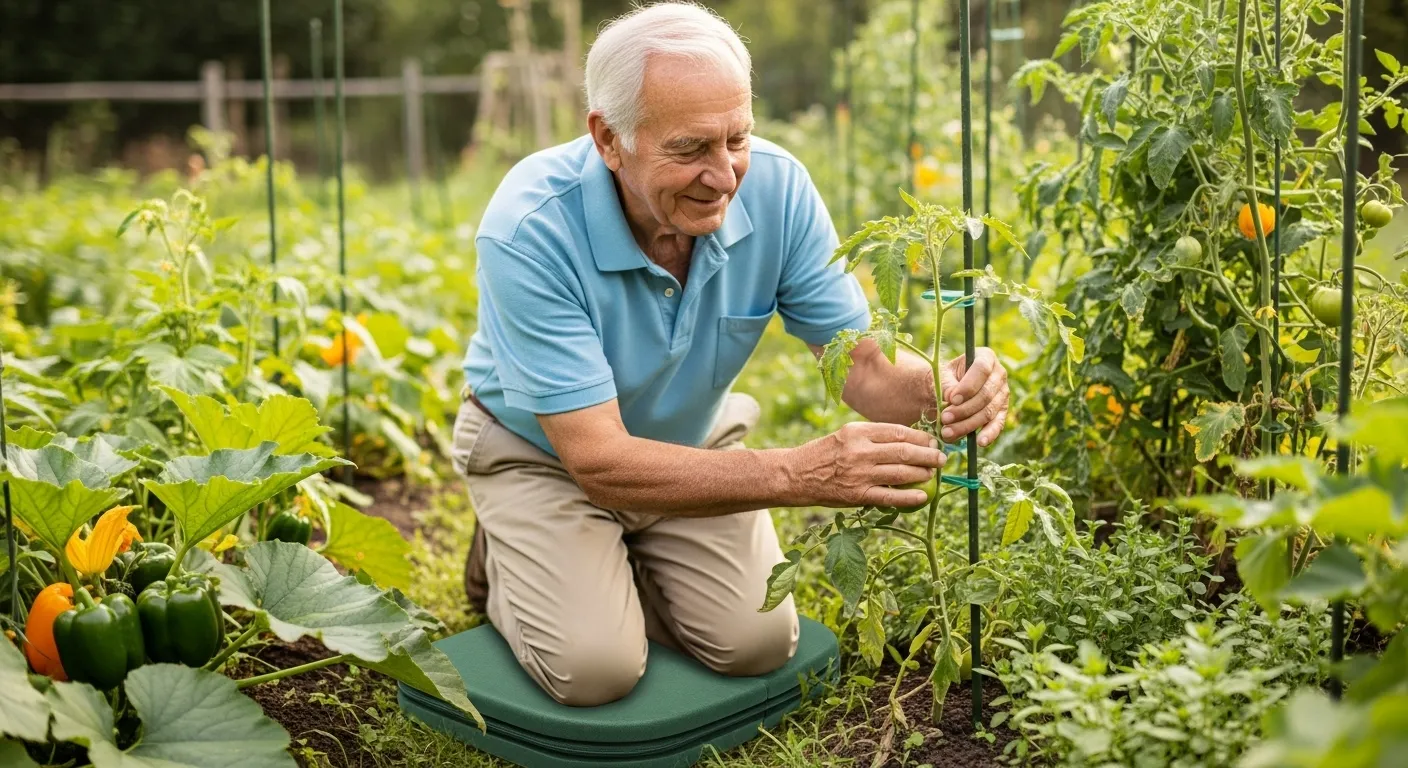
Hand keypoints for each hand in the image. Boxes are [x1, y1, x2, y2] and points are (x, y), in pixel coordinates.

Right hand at [790, 422, 946, 508]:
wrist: (796, 475)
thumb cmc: (824, 454)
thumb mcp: (845, 435)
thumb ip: (872, 437)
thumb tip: (906, 440)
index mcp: (857, 432)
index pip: (898, 431)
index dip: (920, 437)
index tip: (931, 441)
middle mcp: (860, 451)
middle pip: (904, 451)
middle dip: (928, 455)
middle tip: (941, 458)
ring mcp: (859, 474)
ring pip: (901, 473)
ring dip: (923, 474)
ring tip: (933, 474)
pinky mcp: (857, 495)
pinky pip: (889, 497)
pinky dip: (908, 497)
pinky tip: (921, 497)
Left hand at [937, 347, 1008, 447]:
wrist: (950, 390)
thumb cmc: (946, 379)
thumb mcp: (942, 376)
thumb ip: (946, 384)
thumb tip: (951, 397)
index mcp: (986, 357)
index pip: (981, 370)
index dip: (968, 386)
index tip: (951, 399)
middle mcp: (999, 374)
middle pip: (985, 395)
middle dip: (964, 409)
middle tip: (945, 418)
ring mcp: (1003, 394)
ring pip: (988, 412)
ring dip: (967, 424)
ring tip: (947, 432)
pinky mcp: (1002, 412)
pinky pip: (998, 424)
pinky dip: (989, 434)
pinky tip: (979, 442)